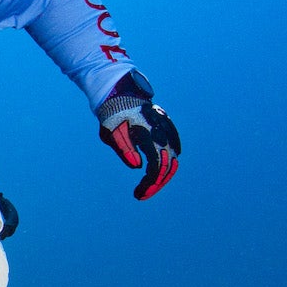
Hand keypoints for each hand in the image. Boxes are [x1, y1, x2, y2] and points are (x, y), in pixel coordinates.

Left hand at [96, 75, 180, 200]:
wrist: (120, 93)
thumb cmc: (112, 116)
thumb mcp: (111, 134)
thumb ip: (125, 150)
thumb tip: (138, 167)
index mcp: (147, 133)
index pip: (156, 165)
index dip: (150, 183)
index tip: (138, 194)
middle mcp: (161, 131)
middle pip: (167, 165)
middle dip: (156, 183)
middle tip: (142, 194)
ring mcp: (166, 127)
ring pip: (173, 156)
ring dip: (163, 174)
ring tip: (150, 184)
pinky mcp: (167, 124)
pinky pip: (175, 143)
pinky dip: (171, 158)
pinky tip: (165, 168)